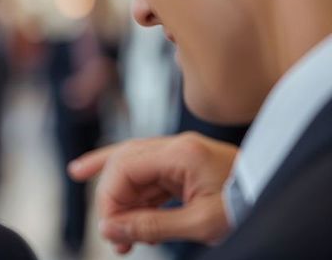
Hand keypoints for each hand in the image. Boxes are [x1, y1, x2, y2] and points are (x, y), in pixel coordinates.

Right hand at [68, 132, 236, 253]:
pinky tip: (124, 217)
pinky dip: (135, 201)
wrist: (277, 198)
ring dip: (122, 204)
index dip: (109, 198)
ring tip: (119, 238)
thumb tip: (111, 229)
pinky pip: (147, 181)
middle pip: (123, 164)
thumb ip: (152, 225)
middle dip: (111, 199)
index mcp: (181, 153)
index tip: (110, 229)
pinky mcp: (182, 169)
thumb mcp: (200, 224)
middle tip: (111, 233)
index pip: (125, 166)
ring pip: (132, 172)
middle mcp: (175, 148)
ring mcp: (178, 157)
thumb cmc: (248, 206)